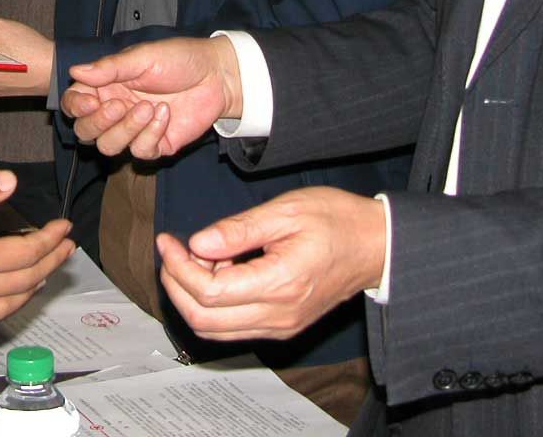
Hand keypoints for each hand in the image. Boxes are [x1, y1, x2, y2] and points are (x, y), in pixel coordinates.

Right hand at [61, 35, 240, 157]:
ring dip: (125, 129)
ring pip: (108, 147)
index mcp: (106, 86)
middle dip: (99, 122)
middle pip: (86, 131)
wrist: (216, 76)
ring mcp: (134, 130)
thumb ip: (109, 68)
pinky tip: (165, 115)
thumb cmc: (178, 59)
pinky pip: (139, 152)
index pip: (75, 104)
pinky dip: (150, 134)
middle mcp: (115, 110)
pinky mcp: (155, 144)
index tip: (89, 101)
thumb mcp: (143, 57)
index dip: (75, 107)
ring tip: (149, 107)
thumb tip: (74, 71)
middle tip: (120, 105)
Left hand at [158, 187, 385, 342]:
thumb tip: (197, 243)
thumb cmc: (336, 220)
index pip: (209, 292)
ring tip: (199, 257)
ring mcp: (280, 326)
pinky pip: (233, 328)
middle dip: (176, 285)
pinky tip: (221, 270)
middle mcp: (278, 316)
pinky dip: (213, 305)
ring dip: (192, 297)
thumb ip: (238, 230)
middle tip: (173, 250)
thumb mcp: (285, 211)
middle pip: (203, 319)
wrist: (375, 246)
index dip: (179, 267)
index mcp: (279, 284)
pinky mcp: (282, 326)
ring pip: (214, 330)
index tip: (168, 240)